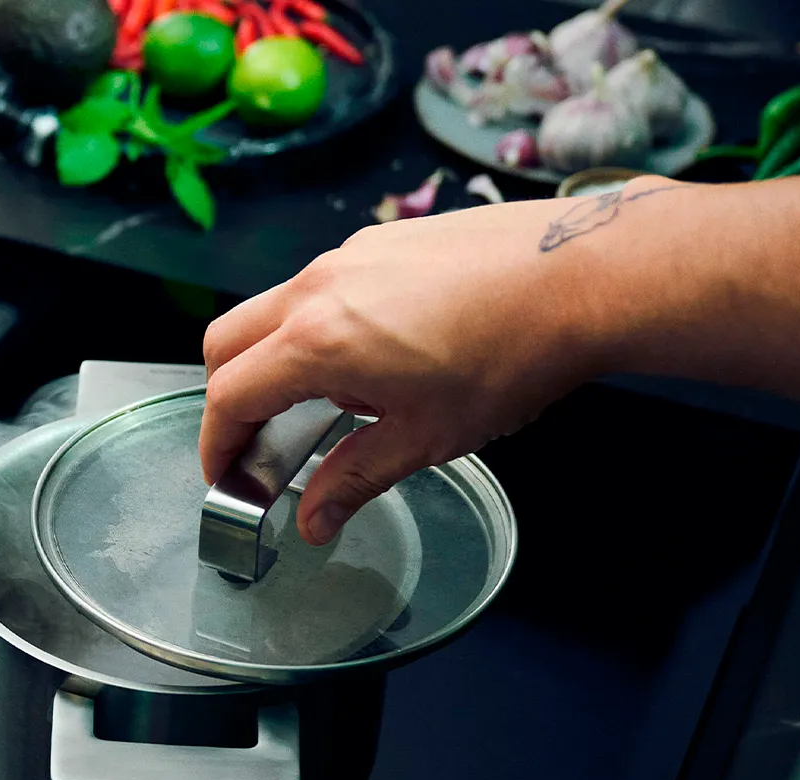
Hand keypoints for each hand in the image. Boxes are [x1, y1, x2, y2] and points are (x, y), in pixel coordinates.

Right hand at [200, 181, 676, 543]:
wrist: (581, 275)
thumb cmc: (511, 356)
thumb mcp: (426, 438)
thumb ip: (354, 479)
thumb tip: (314, 520)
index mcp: (316, 342)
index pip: (229, 395)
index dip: (218, 443)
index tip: (226, 475)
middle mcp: (318, 288)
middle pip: (228, 342)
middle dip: (228, 396)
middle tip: (254, 442)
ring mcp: (349, 256)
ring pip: (274, 309)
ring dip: (276, 360)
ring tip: (334, 406)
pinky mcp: (383, 240)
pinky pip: (322, 286)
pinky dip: (319, 326)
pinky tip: (378, 359)